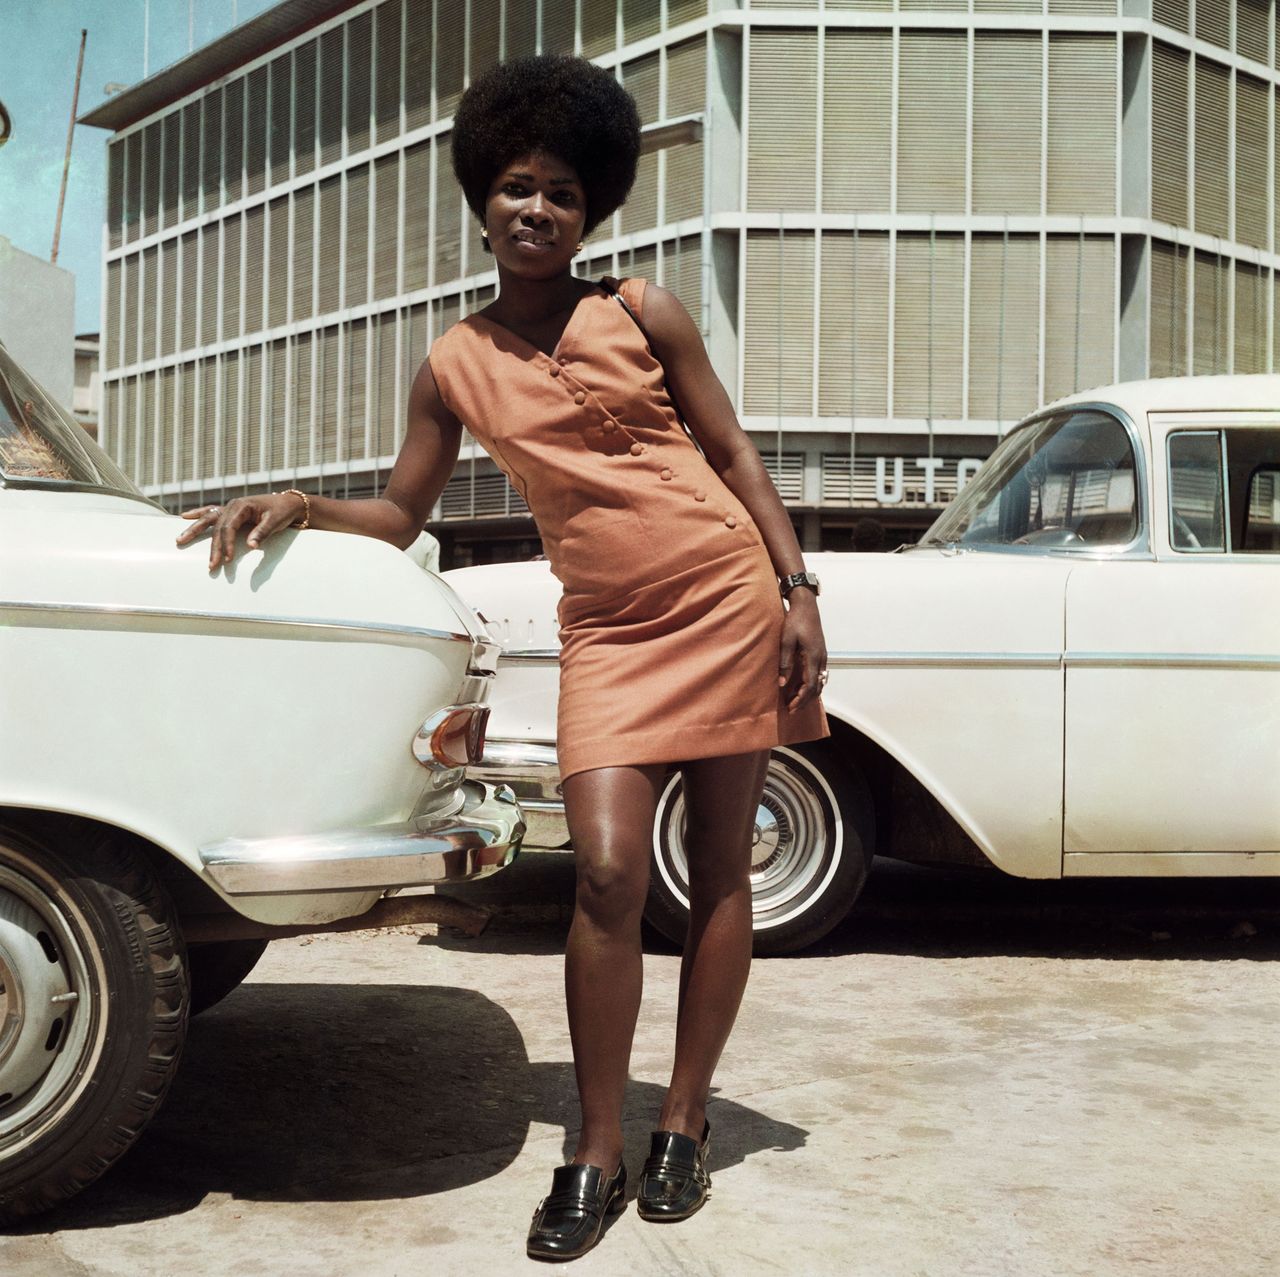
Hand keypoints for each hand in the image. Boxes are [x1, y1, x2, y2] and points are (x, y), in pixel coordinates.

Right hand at [176, 492, 304, 569]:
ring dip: (194, 530)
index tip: (228, 559)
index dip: (227, 544)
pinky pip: (210, 512)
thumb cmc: (281, 512)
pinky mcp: (230, 511)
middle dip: (213, 547)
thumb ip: (262, 533)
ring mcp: (229, 507)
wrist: (288, 503)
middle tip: (211, 565)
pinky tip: (184, 517)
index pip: (229, 527)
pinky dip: (198, 514)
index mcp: (242, 506)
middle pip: (217, 528)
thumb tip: (251, 546)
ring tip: (180, 540)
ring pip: (208, 519)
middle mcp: (232, 505)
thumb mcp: (275, 521)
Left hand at [777, 592, 827, 711]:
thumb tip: (782, 683)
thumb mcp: (786, 641)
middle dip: (805, 701)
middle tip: (792, 710)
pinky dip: (813, 685)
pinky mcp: (821, 653)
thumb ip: (785, 663)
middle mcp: (821, 659)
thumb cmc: (795, 621)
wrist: (806, 606)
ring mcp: (823, 656)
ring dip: (810, 694)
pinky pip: (821, 675)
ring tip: (797, 702)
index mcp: (813, 657)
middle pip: (817, 687)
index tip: (790, 707)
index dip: (800, 699)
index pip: (809, 686)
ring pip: (821, 682)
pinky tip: (804, 688)